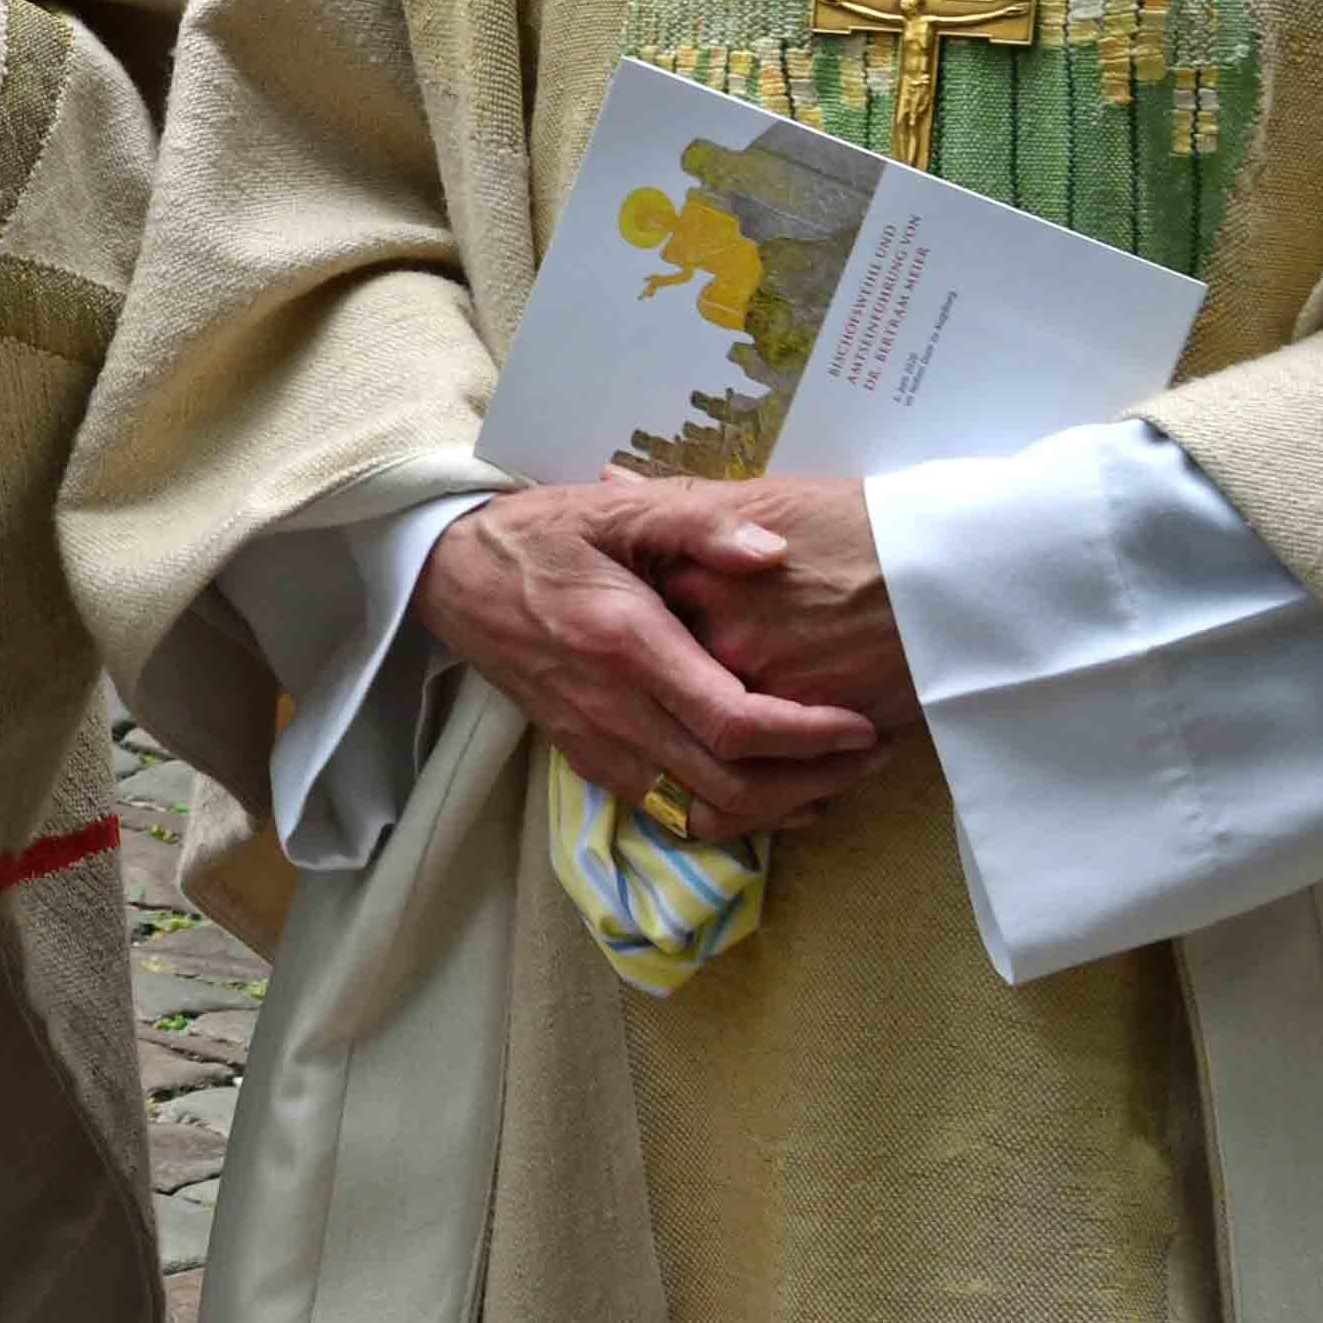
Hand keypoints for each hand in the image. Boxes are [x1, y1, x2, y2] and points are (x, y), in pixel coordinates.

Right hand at [415, 480, 884, 844]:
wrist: (453, 575)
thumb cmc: (543, 534)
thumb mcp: (619, 508)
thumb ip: (699, 524)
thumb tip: (772, 553)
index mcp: (628, 644)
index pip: (733, 722)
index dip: (808, 737)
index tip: (859, 724)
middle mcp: (612, 708)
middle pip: (728, 786)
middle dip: (812, 782)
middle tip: (869, 755)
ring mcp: (594, 742)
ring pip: (698, 814)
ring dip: (774, 810)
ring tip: (833, 781)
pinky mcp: (584, 757)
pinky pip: (664, 811)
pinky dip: (724, 815)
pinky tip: (767, 792)